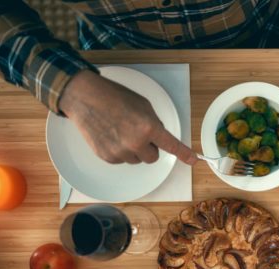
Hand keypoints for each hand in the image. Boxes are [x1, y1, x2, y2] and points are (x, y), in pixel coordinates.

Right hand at [59, 70, 196, 165]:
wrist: (84, 97)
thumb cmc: (114, 97)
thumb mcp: (143, 106)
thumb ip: (154, 124)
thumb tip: (159, 139)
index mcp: (148, 127)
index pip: (171, 146)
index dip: (184, 154)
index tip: (194, 161)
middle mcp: (136, 143)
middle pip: (153, 157)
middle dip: (149, 148)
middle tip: (138, 132)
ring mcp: (121, 152)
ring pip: (137, 160)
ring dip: (134, 150)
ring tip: (121, 131)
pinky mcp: (108, 157)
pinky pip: (122, 160)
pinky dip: (120, 151)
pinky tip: (111, 135)